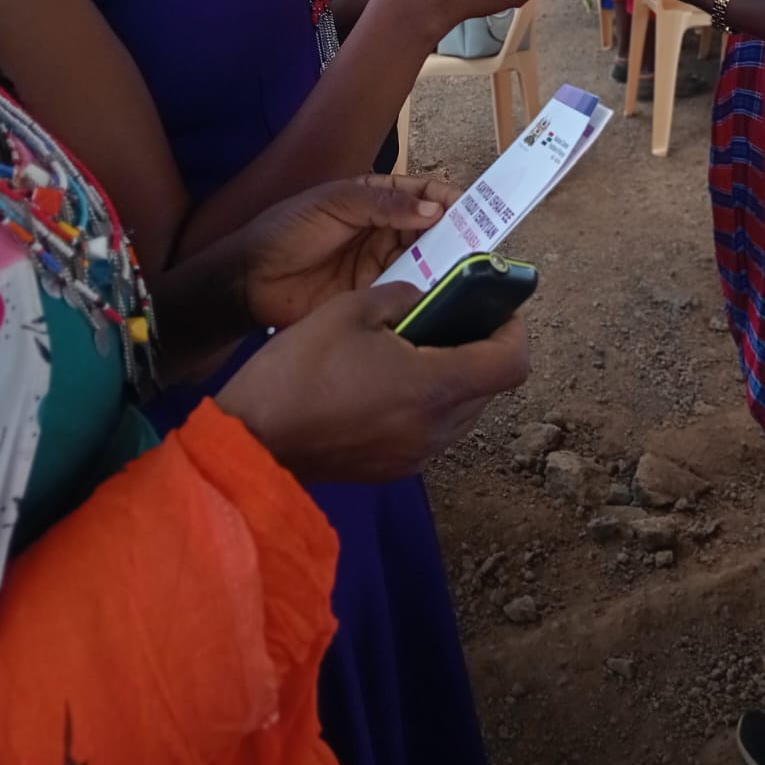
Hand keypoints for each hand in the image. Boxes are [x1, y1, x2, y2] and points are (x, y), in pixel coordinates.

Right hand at [217, 286, 528, 484]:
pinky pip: (433, 430)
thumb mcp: (351, 309)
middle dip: (482, 348)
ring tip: (418, 346)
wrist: (250, 440)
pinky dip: (430, 402)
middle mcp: (436, 428)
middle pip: (490, 386)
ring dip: (456, 376)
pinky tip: (392, 380)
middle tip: (453, 316)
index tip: (498, 307)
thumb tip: (423, 299)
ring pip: (464, 411)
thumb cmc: (299, 371)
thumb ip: (402, 295)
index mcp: (435, 386)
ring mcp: (416, 455)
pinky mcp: (394, 469)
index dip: (514, 329)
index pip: (511, 362)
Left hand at [238, 175, 458, 328]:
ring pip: (427, 260)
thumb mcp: (334, 203)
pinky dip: (427, 291)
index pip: (424, 193)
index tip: (475, 210)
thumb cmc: (286, 230)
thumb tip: (434, 209)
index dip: (450, 198)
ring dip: (447, 263)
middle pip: (434, 228)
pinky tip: (443, 295)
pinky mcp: (375, 293)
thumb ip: (383, 205)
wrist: (249, 280)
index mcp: (376, 198)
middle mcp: (385, 229)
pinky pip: (409, 290)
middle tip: (482, 244)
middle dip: (458, 233)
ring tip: (469, 271)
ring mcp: (382, 263)